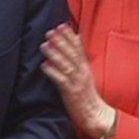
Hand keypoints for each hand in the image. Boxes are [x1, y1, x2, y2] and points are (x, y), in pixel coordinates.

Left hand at [40, 23, 115, 138]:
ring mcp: (77, 82)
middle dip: (61, 42)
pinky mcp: (71, 93)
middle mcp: (82, 72)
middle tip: (50, 31)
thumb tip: (72, 43)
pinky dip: (52, 72)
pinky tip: (44, 65)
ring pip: (66, 65)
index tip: (62, 25)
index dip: (70, 36)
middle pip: (72, 54)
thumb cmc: (86, 93)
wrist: (94, 114)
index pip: (79, 48)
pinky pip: (61, 81)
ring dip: (55, 54)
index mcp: (85, 67)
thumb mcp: (85, 74)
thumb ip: (78, 60)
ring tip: (44, 45)